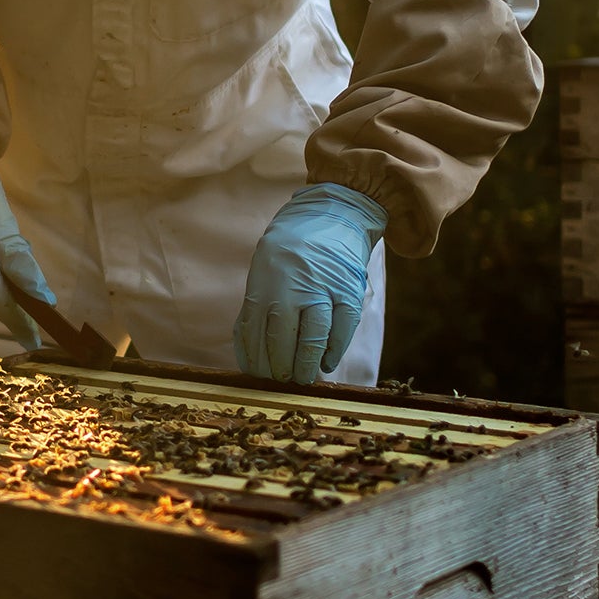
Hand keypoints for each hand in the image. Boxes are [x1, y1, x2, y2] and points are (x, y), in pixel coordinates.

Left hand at [234, 184, 386, 384]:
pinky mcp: (349, 290)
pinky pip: (342, 328)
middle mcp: (291, 286)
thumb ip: (258, 308)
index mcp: (265, 283)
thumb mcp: (265, 271)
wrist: (331, 216)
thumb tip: (250, 354)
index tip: (258, 377)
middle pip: (283, 339)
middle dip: (281, 369)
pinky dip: (333, 351)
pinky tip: (326, 363)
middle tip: (282, 382)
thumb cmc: (290, 251)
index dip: (257, 361)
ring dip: (307, 365)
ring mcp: (322, 288)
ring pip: (313, 338)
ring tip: (303, 379)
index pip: (255, 333)